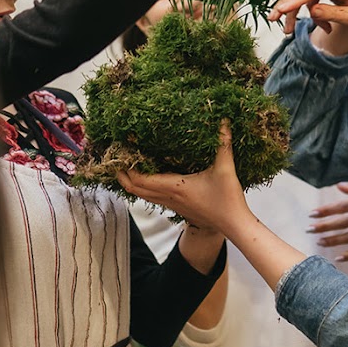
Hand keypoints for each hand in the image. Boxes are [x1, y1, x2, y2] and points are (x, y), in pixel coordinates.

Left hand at [117, 124, 249, 238]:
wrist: (233, 225)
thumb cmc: (227, 200)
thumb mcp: (226, 169)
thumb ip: (223, 144)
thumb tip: (223, 121)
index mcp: (175, 186)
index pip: (140, 180)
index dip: (126, 168)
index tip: (120, 154)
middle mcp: (169, 196)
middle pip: (134, 189)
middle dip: (122, 175)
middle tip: (115, 159)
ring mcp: (172, 204)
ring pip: (142, 195)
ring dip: (131, 182)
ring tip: (126, 166)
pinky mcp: (177, 207)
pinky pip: (152, 197)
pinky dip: (143, 187)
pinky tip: (147, 177)